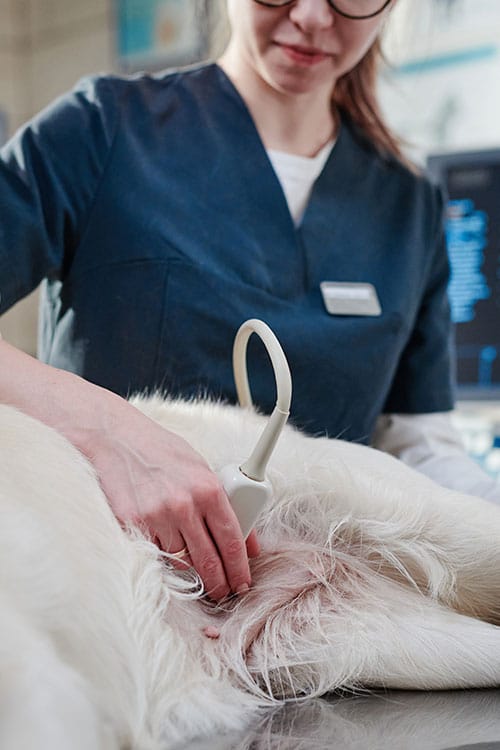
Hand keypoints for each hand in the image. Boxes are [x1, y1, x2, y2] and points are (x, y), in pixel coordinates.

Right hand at [0, 341, 258, 600]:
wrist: (115, 439)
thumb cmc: (162, 453)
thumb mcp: (201, 468)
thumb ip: (227, 503)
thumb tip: (249, 540)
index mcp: (208, 488)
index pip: (232, 540)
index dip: (239, 568)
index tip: (242, 582)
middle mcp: (183, 506)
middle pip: (208, 561)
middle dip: (219, 583)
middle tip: (223, 592)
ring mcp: (155, 518)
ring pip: (180, 561)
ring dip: (187, 566)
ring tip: (189, 558)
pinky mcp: (130, 526)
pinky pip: (153, 554)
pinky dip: (160, 555)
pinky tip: (162, 544)